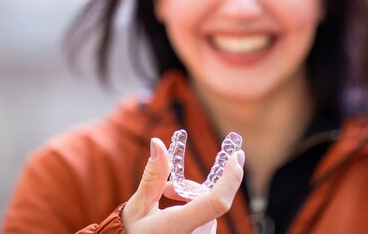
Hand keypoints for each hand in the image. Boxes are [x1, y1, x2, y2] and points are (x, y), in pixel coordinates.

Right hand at [122, 138, 244, 233]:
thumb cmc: (132, 233)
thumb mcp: (138, 205)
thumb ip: (153, 175)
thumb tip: (158, 143)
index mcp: (177, 227)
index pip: (216, 202)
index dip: (230, 178)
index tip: (235, 155)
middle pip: (210, 201)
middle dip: (192, 188)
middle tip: (166, 189)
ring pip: (210, 210)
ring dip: (192, 199)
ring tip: (165, 200)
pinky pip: (208, 220)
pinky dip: (195, 210)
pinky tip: (175, 213)